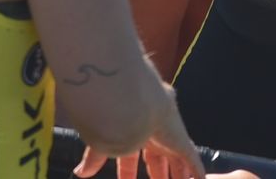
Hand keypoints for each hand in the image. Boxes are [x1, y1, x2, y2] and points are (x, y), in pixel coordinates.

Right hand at [69, 95, 208, 178]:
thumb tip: (79, 174)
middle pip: (157, 160)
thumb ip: (94, 159)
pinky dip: (196, 171)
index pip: (131, 156)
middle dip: (159, 176)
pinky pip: (192, 160)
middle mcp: (151, 132)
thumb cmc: (115, 120)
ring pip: (176, 161)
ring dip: (178, 176)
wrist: (133, 104)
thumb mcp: (103, 143)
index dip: (127, 172)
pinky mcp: (182, 141)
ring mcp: (168, 136)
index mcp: (131, 131)